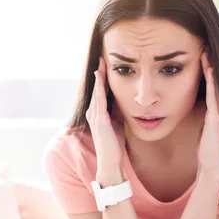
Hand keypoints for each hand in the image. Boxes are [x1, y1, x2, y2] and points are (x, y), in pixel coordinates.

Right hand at [86, 57, 123, 184]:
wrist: (110, 162)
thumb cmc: (114, 144)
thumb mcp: (118, 122)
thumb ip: (118, 111)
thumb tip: (126, 100)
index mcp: (97, 113)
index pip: (100, 91)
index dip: (103, 77)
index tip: (107, 63)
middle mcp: (92, 113)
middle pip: (96, 88)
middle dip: (99, 73)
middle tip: (102, 56)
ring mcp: (94, 116)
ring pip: (96, 91)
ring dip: (98, 76)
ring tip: (101, 62)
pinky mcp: (98, 120)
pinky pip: (98, 99)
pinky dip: (99, 86)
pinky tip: (100, 76)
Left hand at [197, 52, 218, 181]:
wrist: (211, 166)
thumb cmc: (205, 150)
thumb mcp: (201, 129)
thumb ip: (199, 118)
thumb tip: (187, 109)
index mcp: (212, 112)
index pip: (208, 88)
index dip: (205, 73)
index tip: (199, 57)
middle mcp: (217, 110)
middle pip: (213, 83)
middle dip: (209, 65)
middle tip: (205, 47)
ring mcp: (218, 113)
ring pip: (215, 86)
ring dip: (211, 69)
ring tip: (206, 53)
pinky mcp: (216, 119)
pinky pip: (214, 96)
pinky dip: (212, 82)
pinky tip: (209, 69)